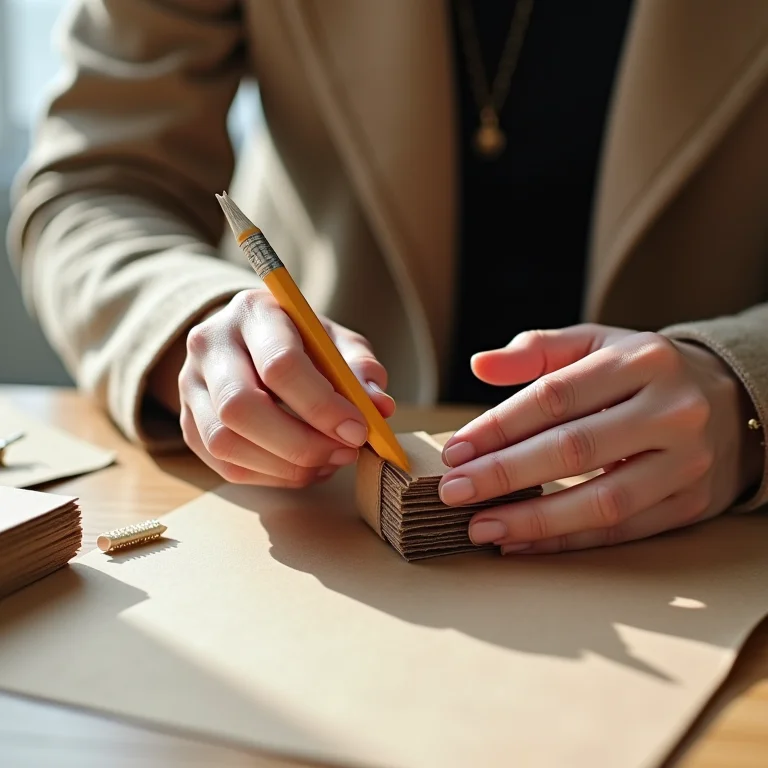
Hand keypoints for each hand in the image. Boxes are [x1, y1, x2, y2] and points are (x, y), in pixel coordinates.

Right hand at [176, 289, 393, 485]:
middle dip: (301, 444)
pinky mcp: (188, 423)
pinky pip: (224, 465)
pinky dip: (271, 476)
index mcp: (252, 312)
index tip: (358, 429)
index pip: (280, 364)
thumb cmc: (300, 341)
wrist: (249, 341)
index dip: (322, 406)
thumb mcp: (335, 340)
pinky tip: (303, 468)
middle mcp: (210, 345)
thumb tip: (379, 407)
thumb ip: (359, 368)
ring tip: (328, 462)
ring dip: (286, 466)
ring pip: (226, 442)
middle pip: (241, 408)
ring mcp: (190, 385)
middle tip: (344, 453)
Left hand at [438, 325, 762, 553]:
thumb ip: (539, 350)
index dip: (499, 426)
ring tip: (481, 527)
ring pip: (602, 501)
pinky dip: (568, 541)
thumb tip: (479, 365)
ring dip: (533, 520)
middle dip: (504, 474)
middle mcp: (671, 409)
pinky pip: (622, 530)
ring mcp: (687, 461)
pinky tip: (522, 543)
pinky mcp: (690, 502)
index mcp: (641, 360)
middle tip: (453, 492)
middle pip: (574, 449)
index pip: (556, 396)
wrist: (731, 399)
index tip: (456, 450)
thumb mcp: (597, 344)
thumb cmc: (643, 372)